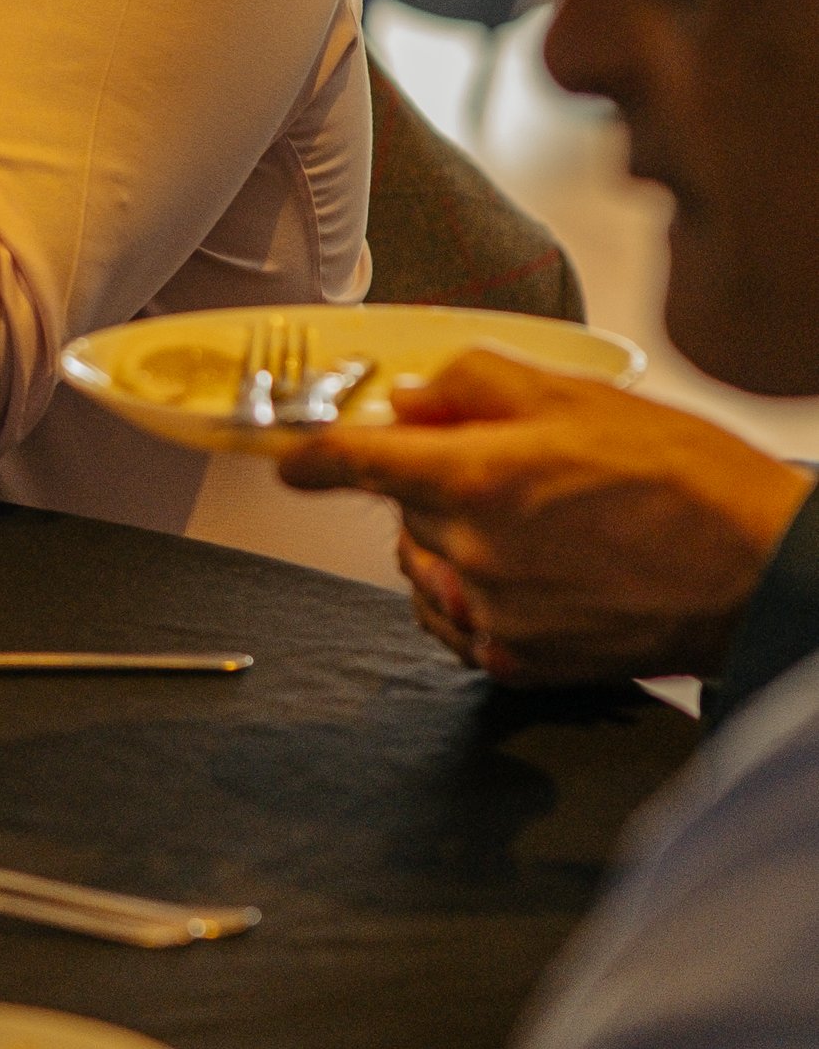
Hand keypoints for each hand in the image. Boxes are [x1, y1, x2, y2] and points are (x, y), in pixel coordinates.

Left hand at [278, 348, 811, 684]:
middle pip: (398, 512)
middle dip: (426, 486)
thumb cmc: (685, 481)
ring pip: (423, 570)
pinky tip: (529, 576)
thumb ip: (476, 386)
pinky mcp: (518, 662)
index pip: (355, 462)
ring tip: (529, 524)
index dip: (312, 455)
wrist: (759, 570)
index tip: (290, 458)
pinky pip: (458, 625)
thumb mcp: (579, 398)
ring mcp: (493, 615)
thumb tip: (408, 397)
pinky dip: (473, 598)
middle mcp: (473, 552)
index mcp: (477, 477)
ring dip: (447, 543)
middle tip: (498, 470)